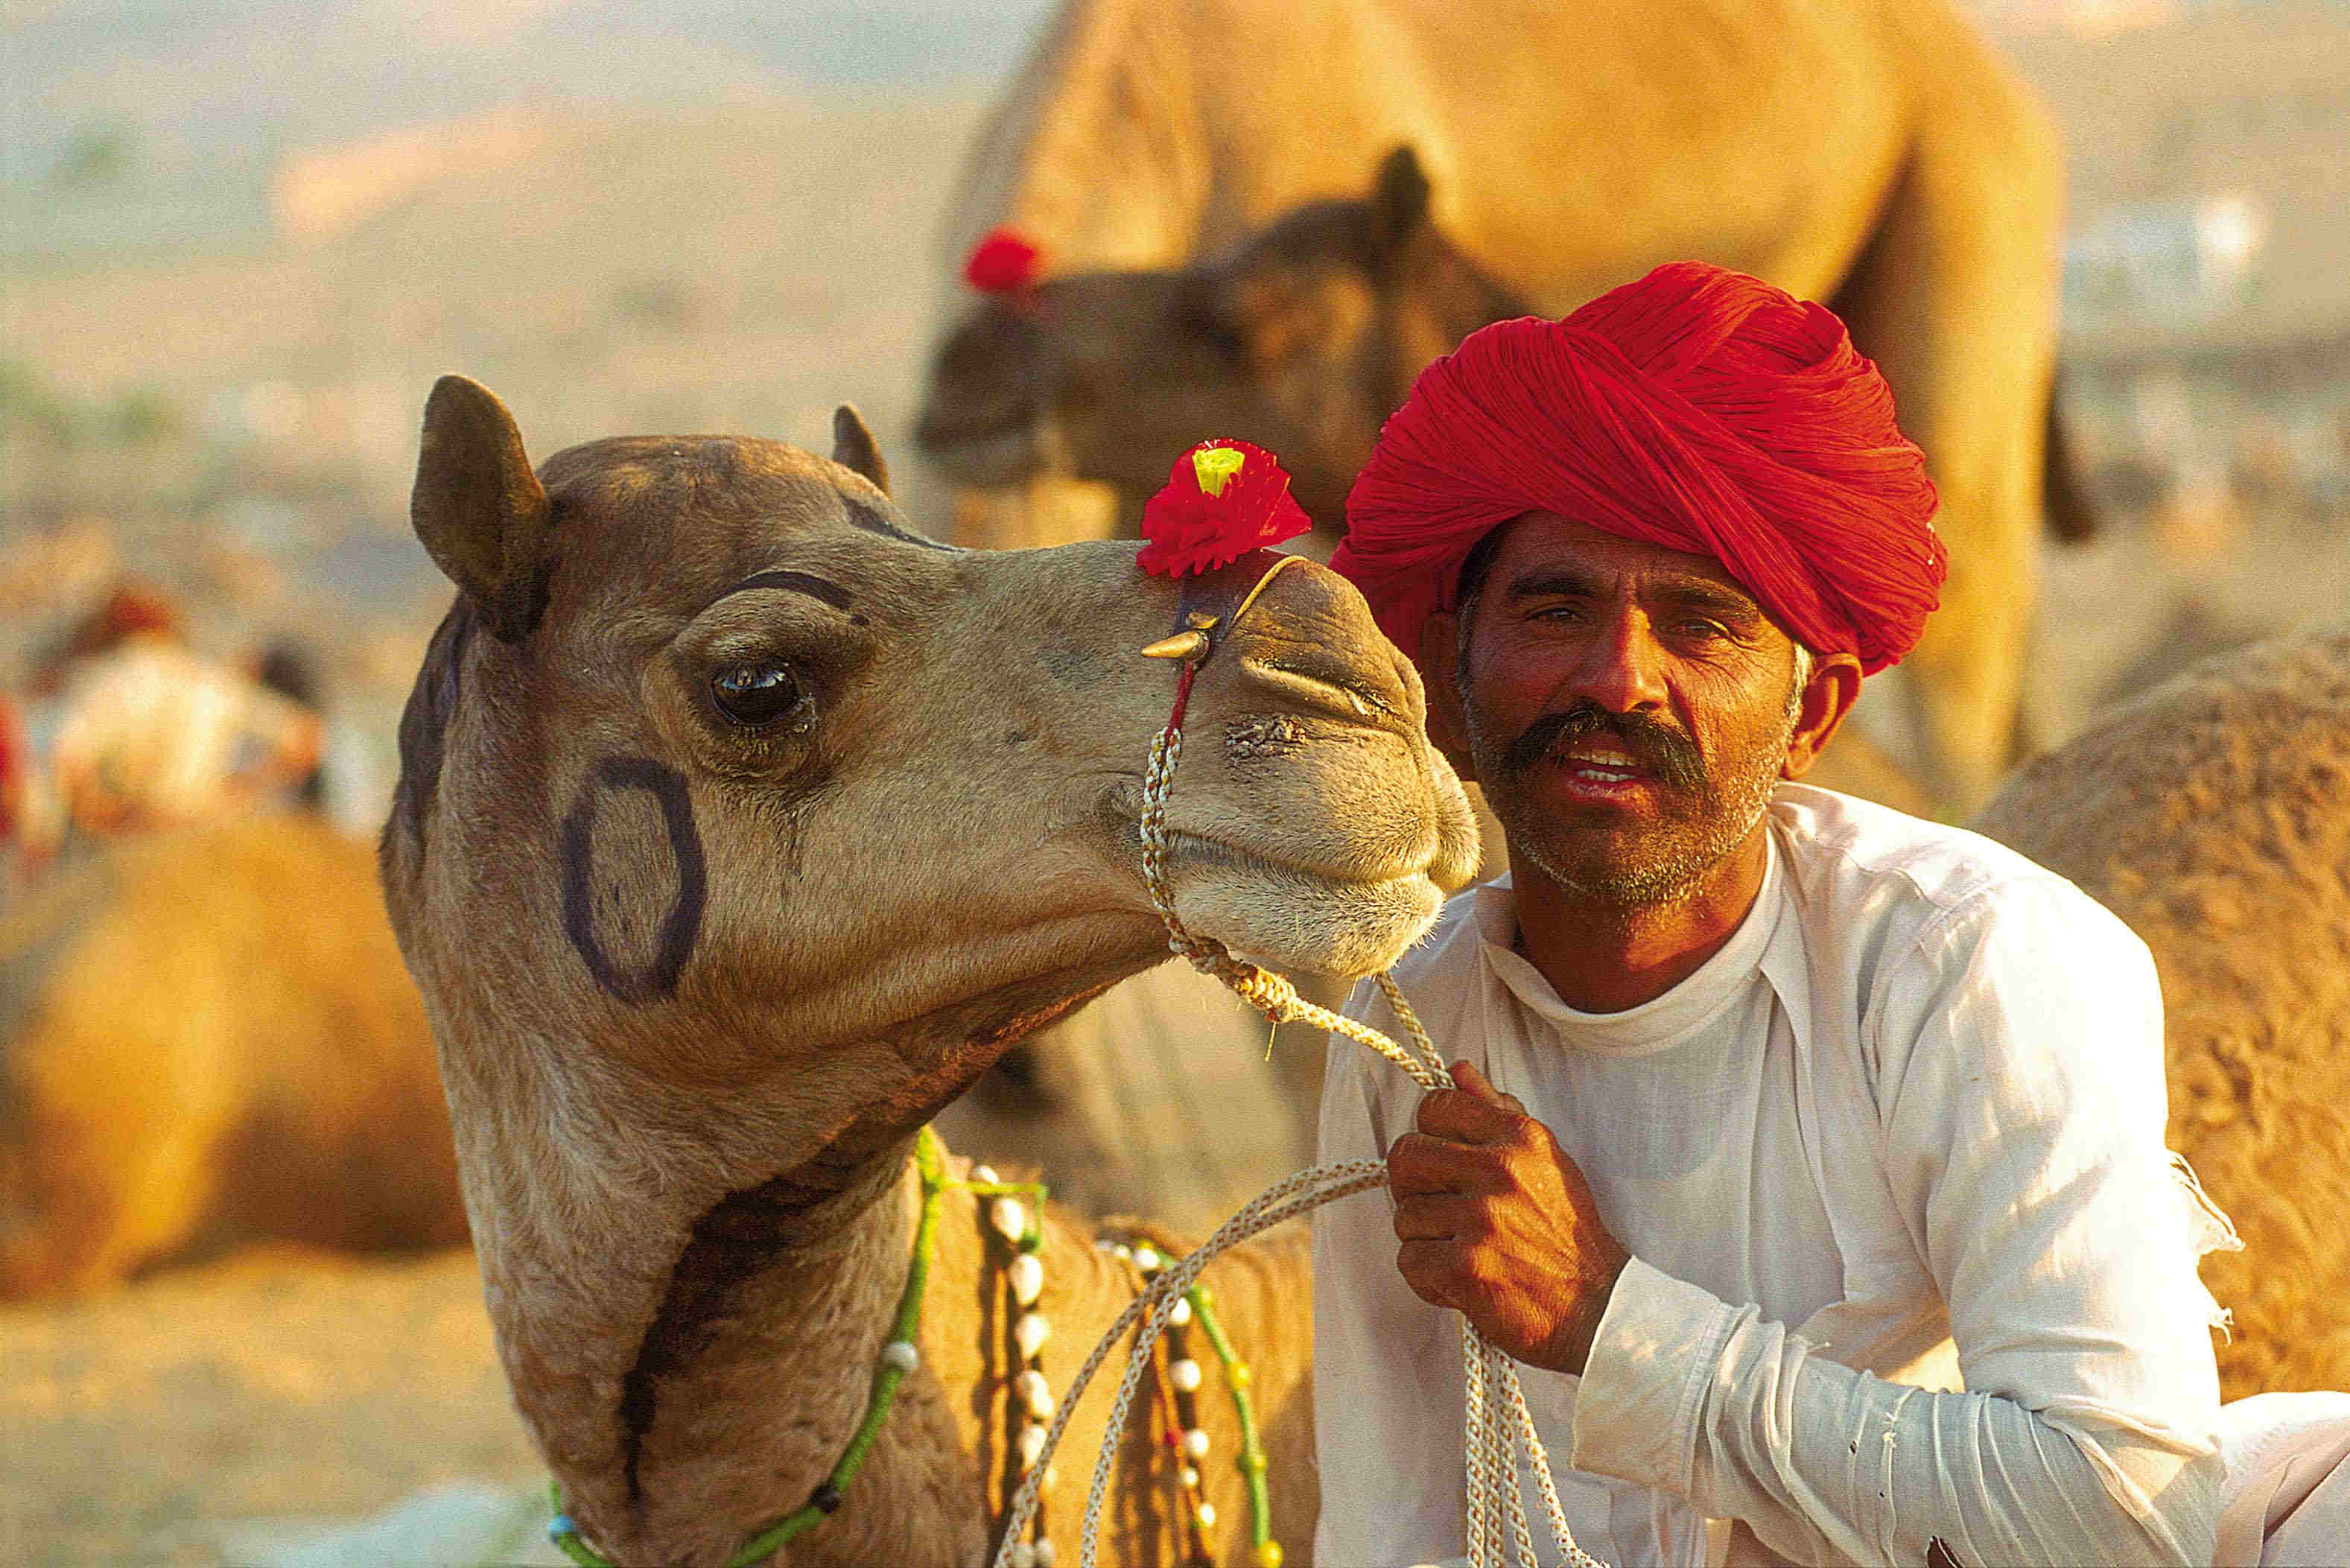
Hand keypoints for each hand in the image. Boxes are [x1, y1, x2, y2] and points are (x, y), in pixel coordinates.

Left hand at [1388, 1060, 1629, 1374]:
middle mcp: (1501, 1170)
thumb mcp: (1544, 1159)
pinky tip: (1460, 1278)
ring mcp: (1482, 1219)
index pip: (1434, 1107)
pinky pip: (1409, 1260)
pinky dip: (1428, 1276)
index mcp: (1519, 1136)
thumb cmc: (1565, 1232)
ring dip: (1426, 1238)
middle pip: (1405, 1156)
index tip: (1443, 1161)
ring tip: (1463, 1248)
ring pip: (1404, 1214)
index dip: (1428, 1135)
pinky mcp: (1466, 1267)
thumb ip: (1497, 1110)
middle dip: (1412, 1186)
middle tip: (1440, 1208)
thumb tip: (1457, 1069)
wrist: (1597, 1307)